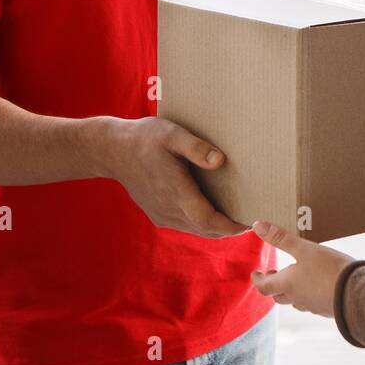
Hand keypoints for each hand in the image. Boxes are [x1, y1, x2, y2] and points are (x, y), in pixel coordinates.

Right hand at [102, 116, 246, 238]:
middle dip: (230, 227)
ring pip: (196, 229)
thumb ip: (196, 148)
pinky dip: (202, 222)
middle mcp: (170, 209)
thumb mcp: (171, 134)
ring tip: (237, 213)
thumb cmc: (145, 138)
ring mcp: (162, 214)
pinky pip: (185, 224)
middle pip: (207, 229)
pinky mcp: (157, 214)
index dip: (231, 226)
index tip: (251, 222)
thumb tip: (220, 160)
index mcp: (177, 192)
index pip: (209, 221)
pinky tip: (211, 207)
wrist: (112, 151)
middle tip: (252, 217)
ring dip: (216, 226)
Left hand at [249, 221, 352, 317]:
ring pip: (295, 302)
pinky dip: (308, 295)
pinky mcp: (327, 309)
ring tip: (295, 280)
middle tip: (273, 274)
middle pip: (278, 296)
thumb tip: (257, 225)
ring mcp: (313, 306)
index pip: (264, 287)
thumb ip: (282, 238)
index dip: (258, 280)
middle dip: (273, 285)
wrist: (357, 294)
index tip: (255, 274)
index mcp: (288, 284)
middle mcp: (297, 298)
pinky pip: (312, 304)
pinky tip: (316, 288)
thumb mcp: (305, 249)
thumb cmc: (329, 269)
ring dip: (290, 292)